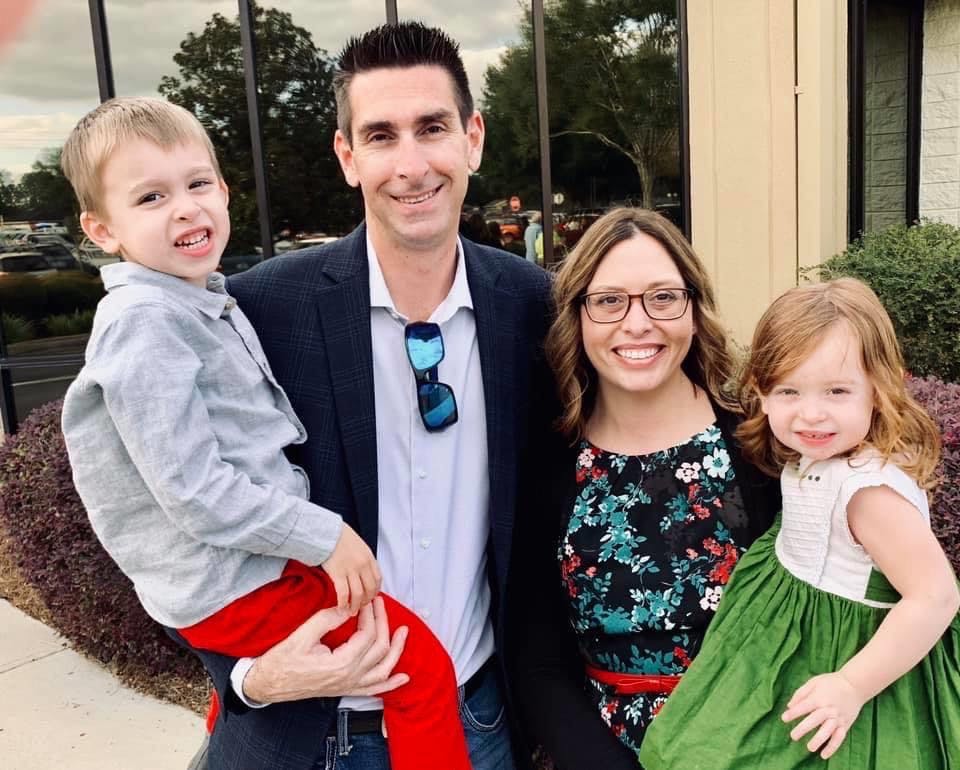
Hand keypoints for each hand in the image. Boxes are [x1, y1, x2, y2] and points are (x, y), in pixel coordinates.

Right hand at [243, 597, 408, 702]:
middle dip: (383, 623)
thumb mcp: (302, 635)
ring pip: (383, 670)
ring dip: (396, 651)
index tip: (367, 601)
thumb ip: (328, 619)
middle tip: (379, 605)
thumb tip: (347, 607)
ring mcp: (348, 686)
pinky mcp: (344, 690)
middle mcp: (349, 677)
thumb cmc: (281, 661)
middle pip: (379, 648)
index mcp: (340, 664)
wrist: (267, 684)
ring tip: (403, 633)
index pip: (367, 635)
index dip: (370, 614)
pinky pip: (374, 690)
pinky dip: (391, 684)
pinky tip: (403, 678)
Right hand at [322, 523, 380, 611]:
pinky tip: (341, 607)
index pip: (378, 579)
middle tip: (360, 607)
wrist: (326, 532)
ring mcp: (351, 569)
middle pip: (369, 589)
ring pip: (358, 594)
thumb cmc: (341, 538)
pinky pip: (343, 593)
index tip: (370, 597)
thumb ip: (364, 560)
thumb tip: (365, 574)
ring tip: (351, 612)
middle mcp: (362, 564)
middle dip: (366, 601)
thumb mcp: (359, 546)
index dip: (375, 591)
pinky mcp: (338, 573)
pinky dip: (343, 603)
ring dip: (355, 606)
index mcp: (369, 557)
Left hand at [781, 672, 866, 758]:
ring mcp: (838, 718)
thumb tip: (789, 706)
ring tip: (810, 748)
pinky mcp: (845, 724)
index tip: (784, 718)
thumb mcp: (814, 682)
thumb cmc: (830, 683)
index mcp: (819, 698)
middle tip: (793, 736)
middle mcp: (828, 709)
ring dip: (819, 740)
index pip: (804, 707)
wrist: (854, 685)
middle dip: (803, 729)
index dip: (793, 713)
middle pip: (815, 720)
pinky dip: (833, 747)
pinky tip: (824, 755)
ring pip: (828, 731)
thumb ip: (800, 693)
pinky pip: (839, 738)